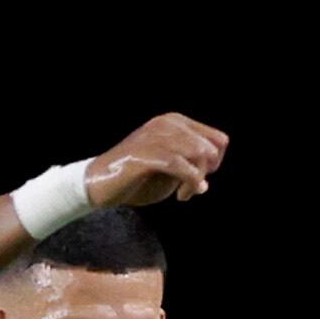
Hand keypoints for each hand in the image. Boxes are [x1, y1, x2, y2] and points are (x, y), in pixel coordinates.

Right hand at [85, 114, 227, 210]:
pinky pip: (181, 166)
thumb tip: (211, 169)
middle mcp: (167, 124)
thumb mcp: (171, 168)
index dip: (215, 163)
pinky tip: (182, 196)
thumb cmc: (137, 178)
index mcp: (175, 122)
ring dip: (197, 180)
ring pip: (198, 155)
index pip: (218, 140)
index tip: (201, 179)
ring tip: (184, 194)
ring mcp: (155, 136)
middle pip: (210, 148)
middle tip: (192, 189)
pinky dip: (189, 184)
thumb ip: (192, 164)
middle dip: (207, 173)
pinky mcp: (147, 153)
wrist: (100, 184)